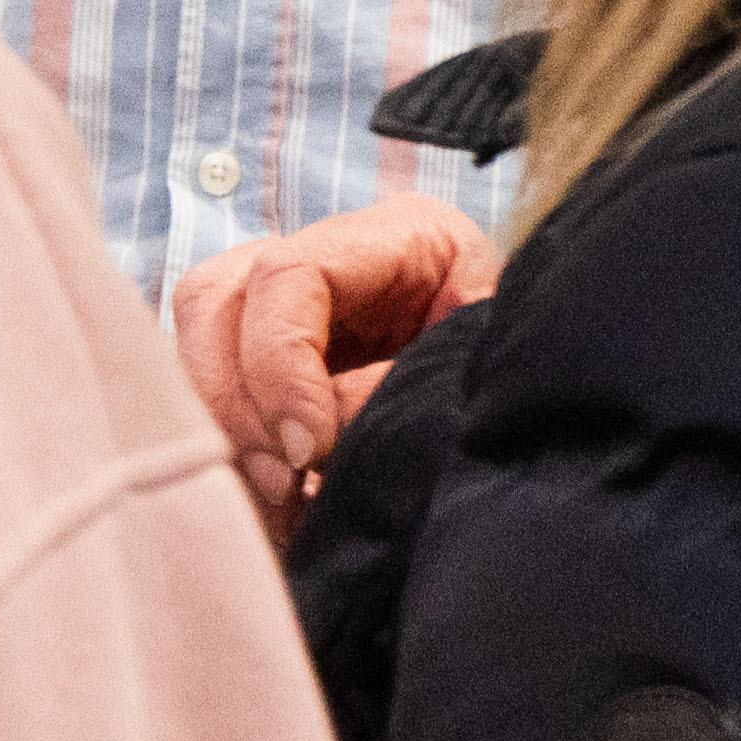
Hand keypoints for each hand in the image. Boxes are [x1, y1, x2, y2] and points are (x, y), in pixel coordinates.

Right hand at [172, 191, 503, 550]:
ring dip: (220, 426)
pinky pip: (206, 392)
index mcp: (395, 238)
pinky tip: (272, 503)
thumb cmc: (519, 384)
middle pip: (216, 295)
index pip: (288, 273)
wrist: (545, 428)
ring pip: (194, 339)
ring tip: (280, 498)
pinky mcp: (267, 366)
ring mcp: (286, 308)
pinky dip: (225, 449)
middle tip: (285, 481)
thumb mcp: (473, 372)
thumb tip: (314, 440)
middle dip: (232, 398)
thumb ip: (394, 393)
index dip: (279, 363)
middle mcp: (325, 258)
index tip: (309, 449)